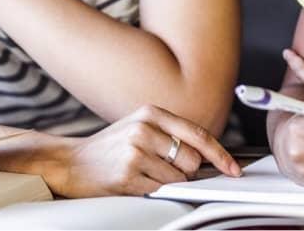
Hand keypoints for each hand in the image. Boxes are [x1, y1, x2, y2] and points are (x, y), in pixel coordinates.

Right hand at [46, 105, 241, 196]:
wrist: (70, 162)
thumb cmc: (110, 147)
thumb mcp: (140, 127)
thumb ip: (171, 134)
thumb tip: (207, 154)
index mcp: (151, 113)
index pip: (198, 134)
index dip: (220, 154)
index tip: (233, 169)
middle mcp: (145, 128)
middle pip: (192, 159)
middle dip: (187, 170)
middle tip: (166, 169)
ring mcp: (136, 151)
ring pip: (178, 177)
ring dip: (169, 182)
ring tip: (145, 173)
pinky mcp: (128, 174)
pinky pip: (160, 189)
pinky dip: (154, 189)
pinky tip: (136, 180)